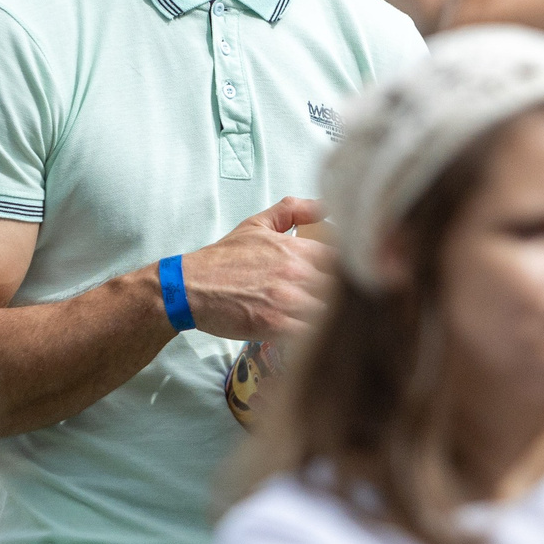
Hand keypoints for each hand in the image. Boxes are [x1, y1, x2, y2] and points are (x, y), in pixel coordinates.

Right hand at [176, 197, 336, 340]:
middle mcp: (297, 274)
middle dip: (348, 299)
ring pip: (332, 314)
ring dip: (335, 321)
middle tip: (346, 306)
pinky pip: (311, 335)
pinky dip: (317, 338)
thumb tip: (325, 205)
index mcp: (297, 250)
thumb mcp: (257, 224)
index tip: (351, 280)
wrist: (190, 288)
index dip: (353, 272)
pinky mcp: (277, 327)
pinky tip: (315, 338)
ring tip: (334, 325)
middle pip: (344, 290)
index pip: (345, 260)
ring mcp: (288, 302)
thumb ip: (293, 210)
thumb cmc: (223, 260)